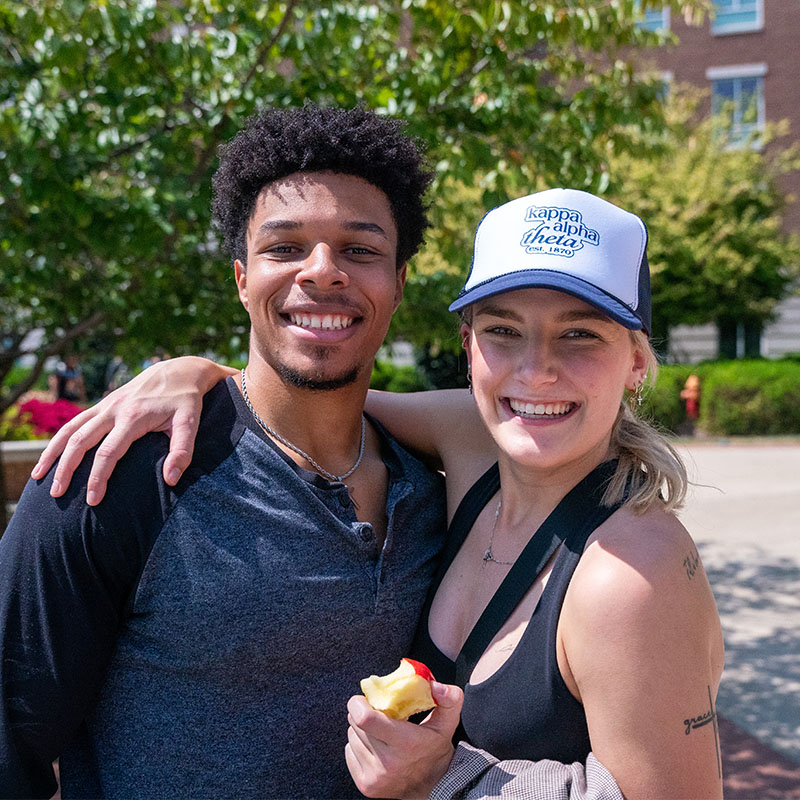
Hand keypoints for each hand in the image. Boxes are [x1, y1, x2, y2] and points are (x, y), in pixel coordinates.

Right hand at [31, 357, 233, 504]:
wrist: (179, 370)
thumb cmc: (186, 400)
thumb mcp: (191, 422)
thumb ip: (182, 450)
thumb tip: (170, 479)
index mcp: (134, 416)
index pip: (109, 451)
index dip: (98, 477)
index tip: (93, 500)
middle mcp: (114, 409)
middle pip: (81, 441)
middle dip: (66, 469)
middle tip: (56, 495)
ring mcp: (105, 406)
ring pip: (70, 429)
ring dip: (53, 453)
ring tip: (40, 478)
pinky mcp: (103, 405)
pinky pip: (74, 423)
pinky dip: (59, 440)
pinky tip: (50, 457)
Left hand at [345, 681, 462, 798]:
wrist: (432, 788)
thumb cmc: (436, 749)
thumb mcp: (447, 722)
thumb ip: (449, 698)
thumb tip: (434, 685)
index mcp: (406, 744)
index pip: (365, 719)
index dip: (358, 704)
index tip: (365, 698)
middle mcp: (388, 764)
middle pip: (356, 725)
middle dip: (362, 713)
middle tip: (378, 713)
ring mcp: (374, 777)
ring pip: (352, 737)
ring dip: (361, 730)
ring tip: (379, 732)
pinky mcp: (365, 785)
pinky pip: (349, 753)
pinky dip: (358, 745)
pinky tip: (375, 747)